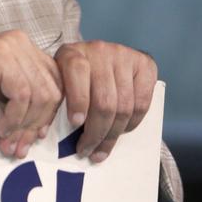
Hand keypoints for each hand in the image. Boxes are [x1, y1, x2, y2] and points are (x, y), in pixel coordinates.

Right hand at [0, 30, 62, 157]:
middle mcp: (21, 42)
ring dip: (24, 126)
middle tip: (19, 148)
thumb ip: (19, 97)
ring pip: (39, 94)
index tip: (36, 138)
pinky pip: (20, 94)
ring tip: (8, 143)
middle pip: (52, 90)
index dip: (50, 114)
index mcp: (24, 48)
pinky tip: (0, 129)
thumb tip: (42, 130)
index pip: (56, 83)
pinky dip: (13, 117)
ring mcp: (10, 46)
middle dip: (37, 125)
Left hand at [54, 41, 156, 161]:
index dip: (78, 100)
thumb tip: (56, 135)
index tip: (75, 124)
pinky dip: (131, 124)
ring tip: (101, 150)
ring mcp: (124, 56)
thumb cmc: (73, 76)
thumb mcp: (59, 79)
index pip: (76, 72)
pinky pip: (142, 104)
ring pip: (123, 107)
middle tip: (86, 151)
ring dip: (113, 134)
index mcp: (71, 52)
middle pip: (103, 100)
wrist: (100, 55)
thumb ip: (59, 98)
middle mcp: (99, 50)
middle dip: (95, 132)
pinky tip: (120, 132)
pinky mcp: (145, 65)